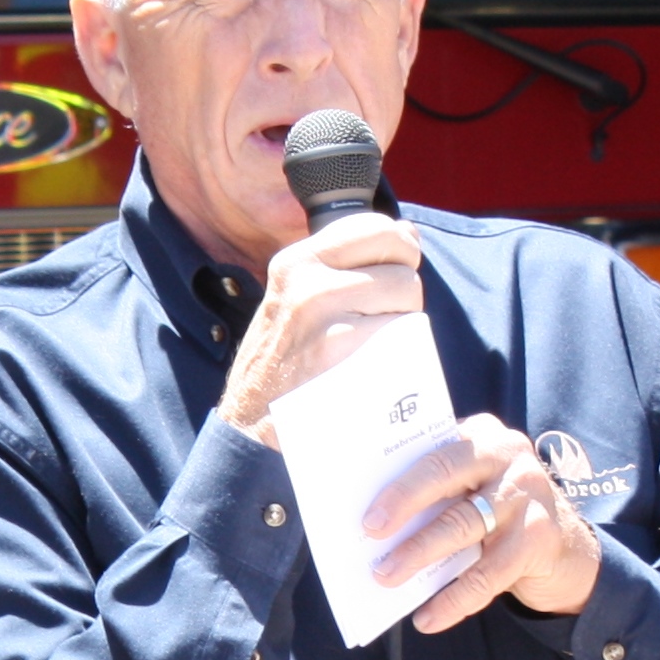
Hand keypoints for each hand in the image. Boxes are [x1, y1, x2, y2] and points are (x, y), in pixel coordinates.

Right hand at [217, 213, 422, 440]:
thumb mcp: (297, 305)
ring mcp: (321, 307)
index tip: (390, 283)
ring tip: (374, 350)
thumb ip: (344, 269)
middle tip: (380, 326)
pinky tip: (377, 369)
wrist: (251, 433)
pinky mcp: (339, 343)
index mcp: (296, 261)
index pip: (375, 226)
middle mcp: (306, 275)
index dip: (399, 253)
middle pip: (401, 261)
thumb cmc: (283, 373)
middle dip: (405, 293)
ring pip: (408, 294)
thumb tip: (407, 232)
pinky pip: (402, 330)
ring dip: (408, 324)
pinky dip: (403, 352)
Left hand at [364, 413, 600, 630]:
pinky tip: (428, 618)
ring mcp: (528, 497)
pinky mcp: (539, 540)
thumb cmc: (498, 513)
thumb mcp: (472, 489)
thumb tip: (377, 524)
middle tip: (372, 534)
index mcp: (483, 436)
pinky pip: (487, 575)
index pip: (435, 453)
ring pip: (463, 525)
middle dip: (405, 506)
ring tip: (387, 577)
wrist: (567, 550)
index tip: (369, 513)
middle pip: (447, 477)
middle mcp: (509, 457)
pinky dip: (453, 600)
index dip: (400, 484)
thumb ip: (437, 491)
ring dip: (420, 553)